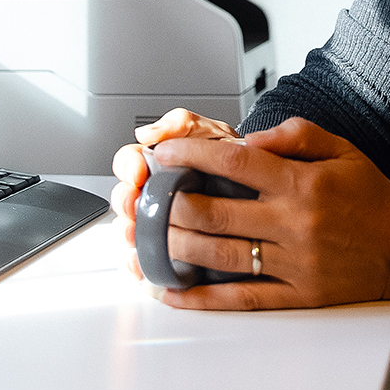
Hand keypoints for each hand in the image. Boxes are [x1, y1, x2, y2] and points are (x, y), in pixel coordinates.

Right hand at [109, 107, 241, 266]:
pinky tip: (141, 266)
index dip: (128, 166)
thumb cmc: (236, 158)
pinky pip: (145, 260)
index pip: (129, 161)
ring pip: (131, 230)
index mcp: (160, 163)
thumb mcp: (213, 133)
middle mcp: (157, 193)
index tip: (138, 172)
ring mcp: (162, 222)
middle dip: (125, 202)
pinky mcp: (173, 249)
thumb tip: (149, 133)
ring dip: (129, 233)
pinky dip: (138, 264)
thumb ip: (182, 124)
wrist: (265, 187)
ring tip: (138, 236)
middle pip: (125, 198)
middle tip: (136, 204)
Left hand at [143, 117, 389, 311]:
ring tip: (146, 236)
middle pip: (215, 212)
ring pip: (219, 255)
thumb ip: (295, 135)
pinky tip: (172, 291)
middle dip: (170, 203)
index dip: (191, 155)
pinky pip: (241, 298)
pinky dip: (202, 298)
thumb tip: (248, 138)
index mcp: (302, 183)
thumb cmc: (373, 201)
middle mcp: (293, 224)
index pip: (234, 162)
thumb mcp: (343, 149)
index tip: (164, 154)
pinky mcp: (297, 295)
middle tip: (146, 196)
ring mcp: (293, 263)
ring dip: (175, 245)